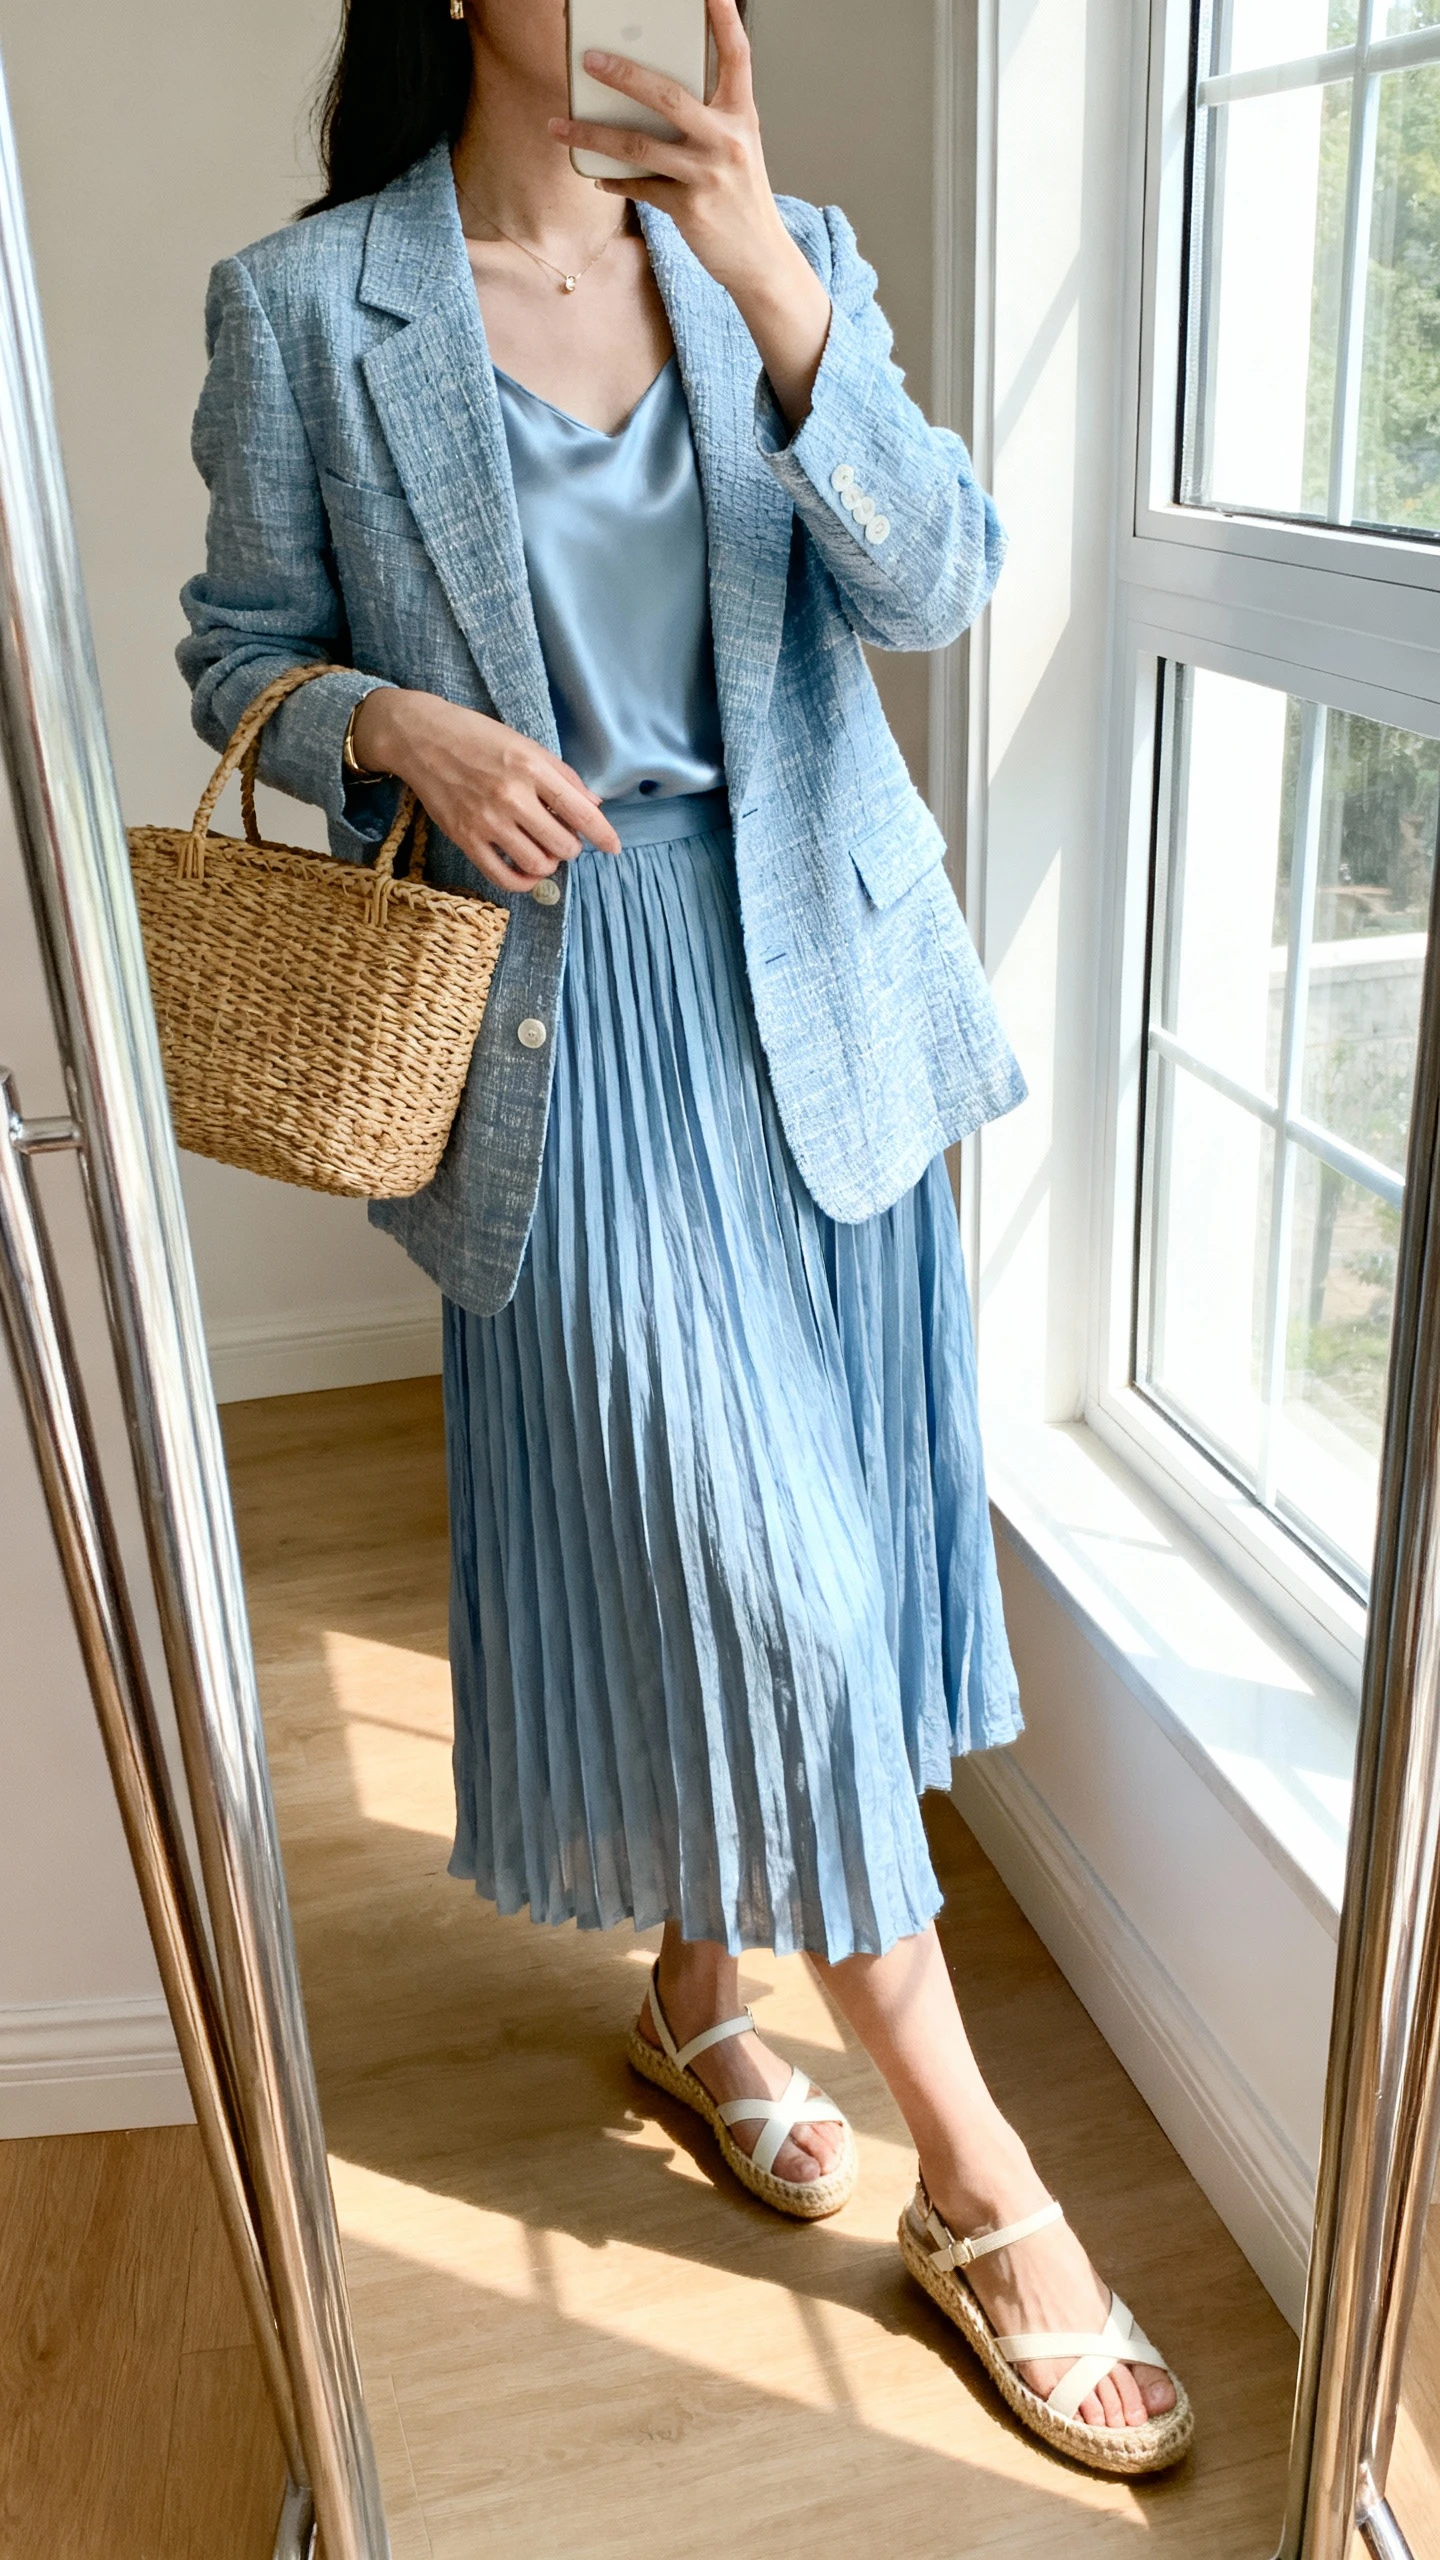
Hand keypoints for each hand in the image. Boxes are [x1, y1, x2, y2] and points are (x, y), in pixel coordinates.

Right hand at [351, 688, 619, 892]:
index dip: (603, 834)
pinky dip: (523, 881)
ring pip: (538, 863)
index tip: (614, 847)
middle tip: (562, 837)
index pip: (580, 811)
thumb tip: (593, 805)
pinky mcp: (465, 838)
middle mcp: (511, 796)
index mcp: (531, 768)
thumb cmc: (476, 737)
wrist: (420, 738)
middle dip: (571, 846)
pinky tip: (526, 871)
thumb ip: (561, 775)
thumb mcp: (524, 744)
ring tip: (543, 850)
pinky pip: (503, 876)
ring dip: (549, 863)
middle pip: (563, 844)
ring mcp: (487, 820)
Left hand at [549, 0, 831, 428]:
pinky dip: (615, 181)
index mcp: (741, 115)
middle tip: (588, 59)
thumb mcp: (736, 148)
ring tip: (560, 126)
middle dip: (623, 75)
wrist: (762, 259)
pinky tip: (597, 177)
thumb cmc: (741, 197)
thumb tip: (648, 94)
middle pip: (668, 96)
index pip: (736, 55)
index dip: (723, 18)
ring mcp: (708, 175)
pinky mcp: (690, 209)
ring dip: (592, 135)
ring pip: (638, 145)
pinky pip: (640, 187)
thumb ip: (705, 117)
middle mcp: (727, 140)